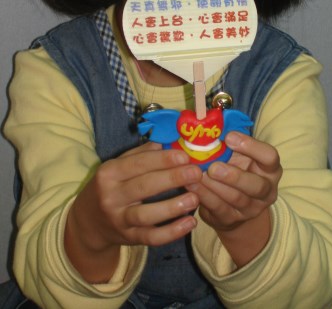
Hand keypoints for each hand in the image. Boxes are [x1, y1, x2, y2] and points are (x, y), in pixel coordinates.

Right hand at [65, 142, 201, 281]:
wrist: (88, 221)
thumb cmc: (111, 185)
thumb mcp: (118, 166)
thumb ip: (142, 154)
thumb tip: (169, 140)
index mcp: (109, 172)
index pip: (138, 163)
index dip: (162, 160)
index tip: (184, 156)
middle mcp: (111, 196)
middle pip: (144, 186)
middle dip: (172, 179)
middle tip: (196, 173)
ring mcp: (119, 220)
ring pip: (146, 215)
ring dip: (172, 207)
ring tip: (194, 198)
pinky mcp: (128, 238)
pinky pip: (151, 238)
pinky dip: (171, 232)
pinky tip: (190, 223)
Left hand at [187, 132, 281, 265]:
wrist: (233, 205)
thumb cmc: (234, 168)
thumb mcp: (237, 155)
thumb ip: (229, 141)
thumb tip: (208, 122)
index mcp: (270, 169)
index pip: (270, 157)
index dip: (252, 147)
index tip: (230, 137)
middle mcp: (266, 190)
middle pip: (257, 185)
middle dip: (234, 176)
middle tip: (213, 167)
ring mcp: (251, 208)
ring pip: (236, 199)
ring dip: (215, 187)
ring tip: (197, 175)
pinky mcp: (232, 220)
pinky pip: (219, 208)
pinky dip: (204, 196)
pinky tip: (191, 185)